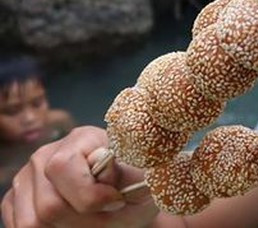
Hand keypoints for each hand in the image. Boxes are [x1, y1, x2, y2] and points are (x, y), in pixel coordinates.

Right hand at [1, 126, 157, 226]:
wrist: (126, 202)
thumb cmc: (135, 188)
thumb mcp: (143, 180)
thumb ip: (125, 172)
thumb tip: (102, 166)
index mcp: (81, 139)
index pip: (63, 167)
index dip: (90, 195)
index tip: (117, 201)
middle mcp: (47, 154)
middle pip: (49, 205)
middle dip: (85, 221)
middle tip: (109, 218)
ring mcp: (26, 178)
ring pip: (34, 222)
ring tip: (93, 222)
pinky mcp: (15, 201)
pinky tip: (72, 224)